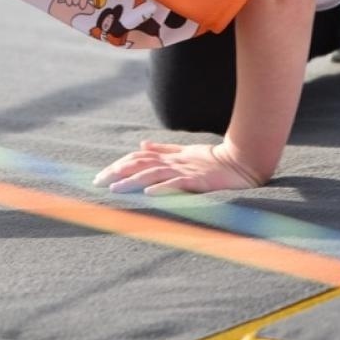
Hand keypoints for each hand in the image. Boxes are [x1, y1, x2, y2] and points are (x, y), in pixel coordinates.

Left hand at [92, 140, 264, 194]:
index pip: (137, 159)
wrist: (241, 162)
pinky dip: (162, 188)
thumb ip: (163, 150)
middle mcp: (173, 162)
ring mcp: (184, 171)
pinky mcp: (197, 181)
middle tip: (97, 183)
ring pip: (153, 175)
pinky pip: (177, 184)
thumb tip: (141, 145)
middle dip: (117, 173)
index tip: (101, 176)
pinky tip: (148, 193)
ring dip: (132, 182)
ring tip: (115, 189)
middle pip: (139, 165)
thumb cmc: (212, 159)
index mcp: (169, 157)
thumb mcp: (185, 152)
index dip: (118, 166)